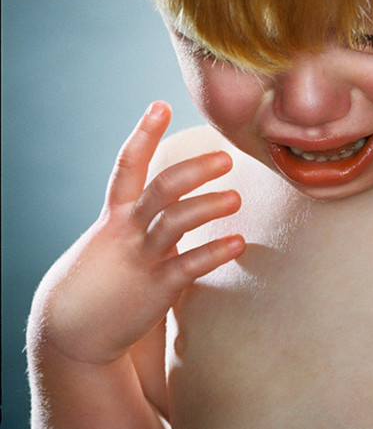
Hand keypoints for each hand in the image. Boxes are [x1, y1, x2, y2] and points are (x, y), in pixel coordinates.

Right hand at [33, 102, 243, 365]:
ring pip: (174, 223)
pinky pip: (187, 266)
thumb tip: (185, 183)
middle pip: (161, 188)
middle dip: (194, 169)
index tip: (160, 105)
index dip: (143, 133)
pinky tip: (238, 243)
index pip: (129, 164)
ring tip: (236, 198)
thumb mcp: (118, 232)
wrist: (73, 328)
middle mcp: (128, 229)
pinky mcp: (155, 288)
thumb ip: (148, 210)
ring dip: (207, 206)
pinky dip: (214, 252)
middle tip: (226, 157)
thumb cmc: (108, 270)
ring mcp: (141, 257)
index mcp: (117, 212)